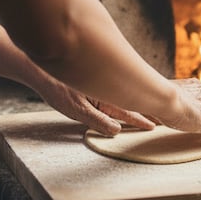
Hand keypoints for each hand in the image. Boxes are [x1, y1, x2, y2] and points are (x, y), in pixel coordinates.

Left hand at [35, 75, 155, 136]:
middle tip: (160, 116)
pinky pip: (113, 90)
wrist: (39, 68)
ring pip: (122, 95)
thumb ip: (96, 120)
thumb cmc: (56, 88)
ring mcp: (99, 86)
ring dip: (135, 101)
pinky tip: (125, 96)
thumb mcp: (75, 108)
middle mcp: (105, 90)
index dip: (140, 120)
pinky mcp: (91, 83)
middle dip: (144, 108)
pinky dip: (123, 94)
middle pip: (129, 102)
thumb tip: (116, 131)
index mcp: (104, 98)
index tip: (154, 125)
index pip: (127, 112)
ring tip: (149, 106)